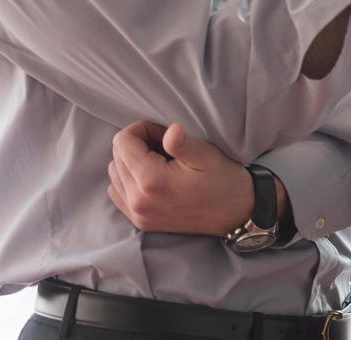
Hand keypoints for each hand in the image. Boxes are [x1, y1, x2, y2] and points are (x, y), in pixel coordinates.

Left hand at [107, 121, 278, 235]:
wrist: (235, 214)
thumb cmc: (224, 181)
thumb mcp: (207, 156)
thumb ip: (182, 143)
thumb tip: (169, 131)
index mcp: (152, 180)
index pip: (123, 142)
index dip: (142, 129)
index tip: (163, 133)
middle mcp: (138, 200)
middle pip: (116, 157)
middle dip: (136, 143)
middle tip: (164, 145)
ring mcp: (138, 214)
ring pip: (114, 174)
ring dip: (131, 161)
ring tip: (158, 160)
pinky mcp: (140, 221)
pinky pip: (117, 193)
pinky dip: (127, 180)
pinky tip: (149, 177)